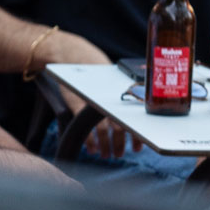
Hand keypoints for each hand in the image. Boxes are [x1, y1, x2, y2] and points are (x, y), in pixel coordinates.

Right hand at [43, 33, 144, 159]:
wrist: (70, 54)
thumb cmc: (94, 68)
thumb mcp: (112, 76)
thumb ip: (123, 91)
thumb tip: (139, 113)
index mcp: (120, 89)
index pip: (133, 117)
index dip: (136, 135)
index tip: (138, 148)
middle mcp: (107, 96)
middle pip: (119, 126)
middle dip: (120, 143)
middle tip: (120, 155)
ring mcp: (92, 101)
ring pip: (102, 130)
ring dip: (106, 145)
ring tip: (107, 155)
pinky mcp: (76, 103)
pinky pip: (85, 127)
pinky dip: (90, 141)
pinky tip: (92, 149)